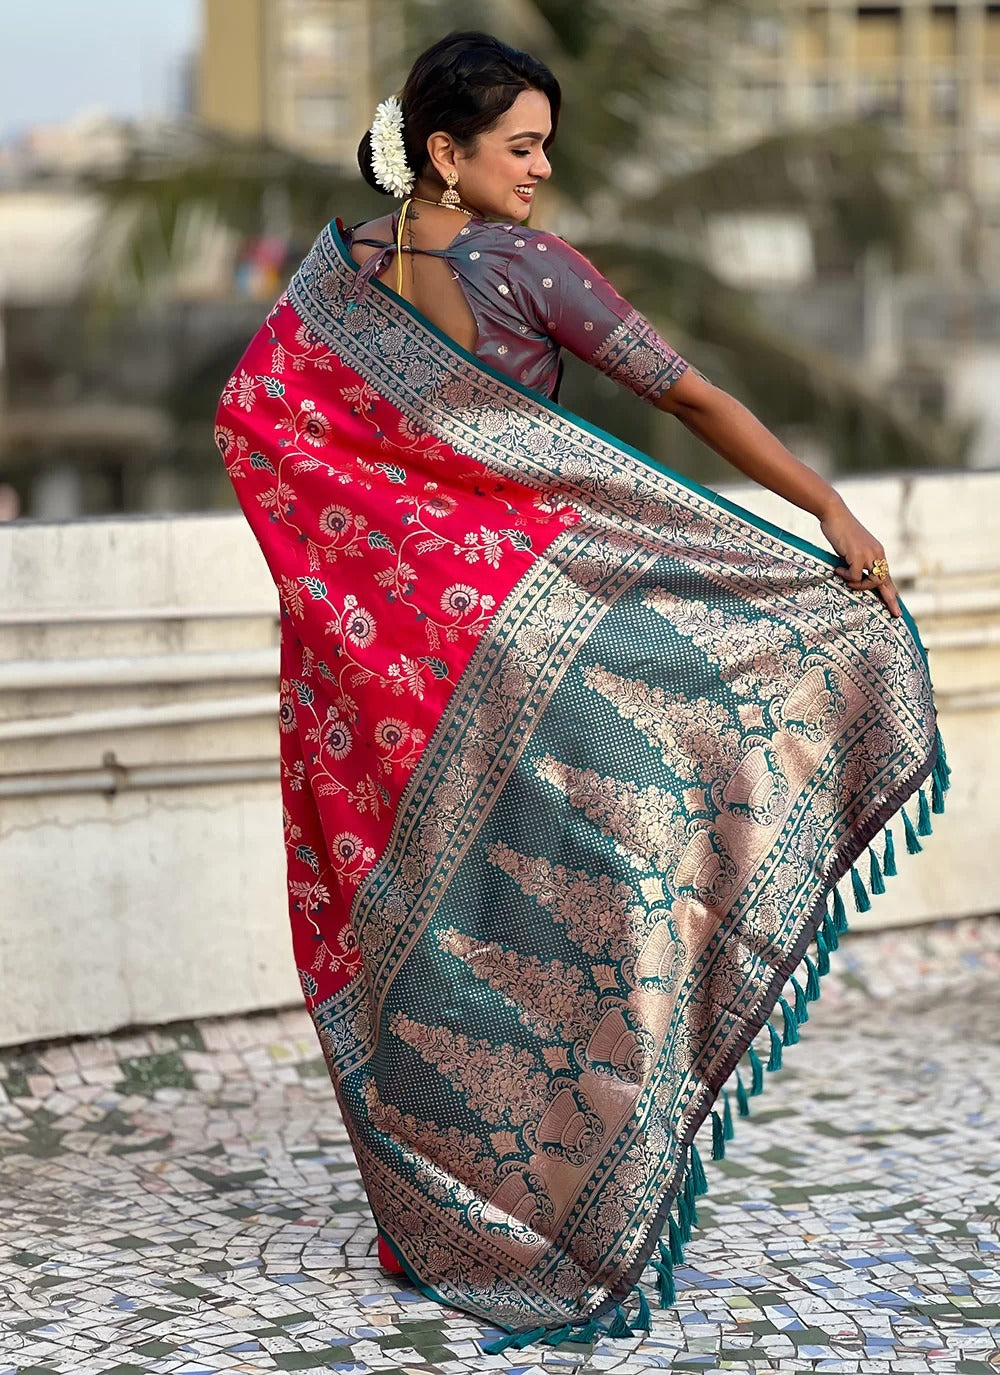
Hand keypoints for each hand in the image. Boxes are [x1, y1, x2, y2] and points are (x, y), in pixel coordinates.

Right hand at [819, 499, 900, 617]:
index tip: (896, 606)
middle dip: (891, 600)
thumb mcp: (852, 548)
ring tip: (846, 580)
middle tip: (896, 615)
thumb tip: (854, 577)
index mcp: (877, 552)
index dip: (892, 592)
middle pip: (886, 582)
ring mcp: (869, 554)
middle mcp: (877, 554)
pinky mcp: (857, 555)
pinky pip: (855, 576)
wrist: (834, 513)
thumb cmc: (840, 530)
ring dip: (859, 586)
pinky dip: (846, 576)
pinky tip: (837, 569)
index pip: (887, 576)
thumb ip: (856, 561)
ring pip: (873, 581)